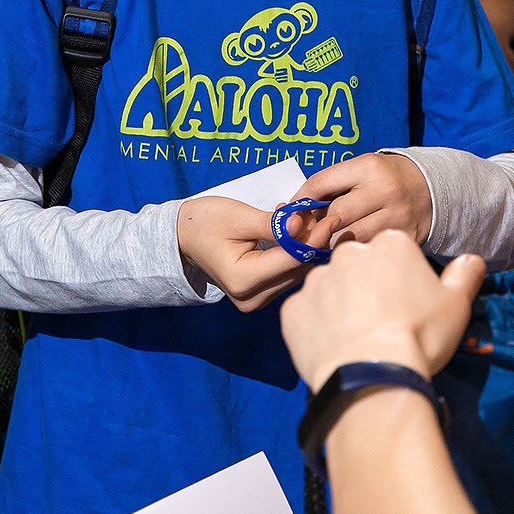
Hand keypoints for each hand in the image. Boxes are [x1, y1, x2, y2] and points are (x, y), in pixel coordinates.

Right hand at [177, 196, 331, 312]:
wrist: (183, 237)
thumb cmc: (206, 222)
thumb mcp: (239, 217)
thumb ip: (273, 224)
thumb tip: (303, 224)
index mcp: (243, 280)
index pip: (290, 260)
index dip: (314, 238)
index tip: (331, 218)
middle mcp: (251, 298)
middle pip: (295, 270)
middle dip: (311, 241)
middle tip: (320, 214)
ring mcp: (255, 300)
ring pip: (294, 273)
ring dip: (304, 246)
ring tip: (307, 219)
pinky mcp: (259, 295)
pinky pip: (285, 274)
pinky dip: (293, 253)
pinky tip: (293, 232)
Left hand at [280, 231, 482, 390]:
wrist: (373, 375)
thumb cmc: (418, 335)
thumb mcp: (456, 305)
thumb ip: (464, 275)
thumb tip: (472, 260)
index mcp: (389, 245)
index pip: (393, 253)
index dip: (400, 279)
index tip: (405, 304)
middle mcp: (347, 254)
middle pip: (358, 266)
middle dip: (366, 287)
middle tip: (380, 320)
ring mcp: (316, 280)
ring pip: (329, 288)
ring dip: (339, 306)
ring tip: (356, 338)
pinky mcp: (292, 309)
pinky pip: (306, 314)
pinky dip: (316, 327)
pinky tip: (333, 347)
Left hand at [296, 152, 433, 244]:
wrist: (433, 189)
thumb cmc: (386, 178)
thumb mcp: (361, 169)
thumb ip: (333, 185)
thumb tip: (296, 209)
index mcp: (368, 167)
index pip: (321, 183)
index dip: (300, 200)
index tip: (290, 211)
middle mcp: (384, 190)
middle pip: (335, 216)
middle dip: (315, 227)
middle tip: (305, 233)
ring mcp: (397, 217)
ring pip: (350, 239)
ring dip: (332, 244)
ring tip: (323, 245)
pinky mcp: (405, 238)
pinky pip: (368, 251)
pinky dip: (353, 254)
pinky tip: (347, 253)